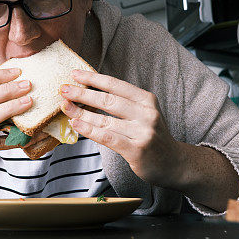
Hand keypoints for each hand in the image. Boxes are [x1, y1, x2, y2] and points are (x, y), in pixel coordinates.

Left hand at [59, 70, 180, 186]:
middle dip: (82, 94)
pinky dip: (90, 130)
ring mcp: (143, 132)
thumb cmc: (152, 137)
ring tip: (65, 107)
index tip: (75, 74)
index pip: (115, 85)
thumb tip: (89, 94)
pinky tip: (77, 124)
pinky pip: (108, 137)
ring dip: (81, 112)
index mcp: (147, 100)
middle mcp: (146, 113)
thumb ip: (123, 104)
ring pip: (105, 120)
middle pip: (108, 100)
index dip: (93, 78)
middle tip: (64, 90)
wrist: (174, 163)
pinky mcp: (137, 150)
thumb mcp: (144, 114)